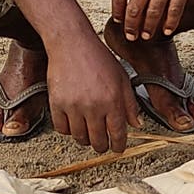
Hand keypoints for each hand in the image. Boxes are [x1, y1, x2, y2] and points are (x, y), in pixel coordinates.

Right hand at [47, 37, 140, 152]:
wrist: (72, 44)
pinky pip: (62, 129)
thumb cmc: (99, 59)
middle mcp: (93, 106)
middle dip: (102, 146)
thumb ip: (130, 103)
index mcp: (113, 100)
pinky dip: (68, 130)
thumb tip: (137, 125)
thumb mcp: (122, 78)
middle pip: (98, 141)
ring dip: (85, 138)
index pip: (117, 133)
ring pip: (80, 138)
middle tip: (103, 143)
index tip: (118, 149)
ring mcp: (73, 106)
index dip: (119, 146)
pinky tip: (74, 122)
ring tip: (88, 131)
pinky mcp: (56, 104)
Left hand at [107, 0, 193, 40]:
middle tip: (131, 36)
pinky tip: (167, 30)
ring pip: (153, 11)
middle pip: (134, 8)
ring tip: (146, 36)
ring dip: (148, 27)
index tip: (118, 21)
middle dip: (131, 25)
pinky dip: (170, 22)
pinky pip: (175, 8)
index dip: (117, 11)